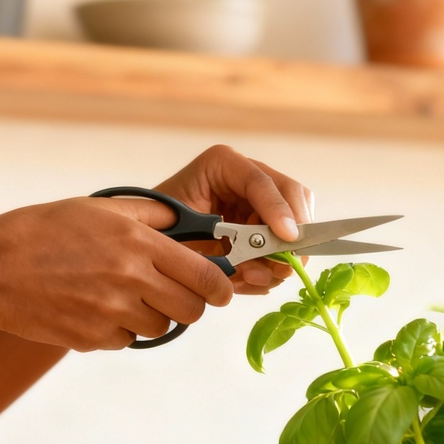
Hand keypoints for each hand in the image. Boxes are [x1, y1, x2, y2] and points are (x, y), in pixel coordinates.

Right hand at [0, 197, 233, 350]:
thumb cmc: (42, 231)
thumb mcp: (99, 208)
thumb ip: (151, 215)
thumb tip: (189, 221)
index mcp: (137, 242)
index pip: (206, 274)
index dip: (221, 286)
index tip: (223, 290)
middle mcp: (130, 278)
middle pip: (192, 309)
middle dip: (192, 304)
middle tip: (178, 295)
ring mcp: (111, 312)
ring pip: (161, 327)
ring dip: (154, 316)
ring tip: (124, 295)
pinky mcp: (93, 338)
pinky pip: (128, 340)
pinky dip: (121, 330)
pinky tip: (96, 308)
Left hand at [154, 145, 314, 294]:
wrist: (147, 244)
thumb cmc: (155, 230)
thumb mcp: (178, 232)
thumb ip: (216, 243)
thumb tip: (257, 263)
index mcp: (222, 165)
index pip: (261, 181)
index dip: (278, 209)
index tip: (286, 237)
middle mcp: (246, 177)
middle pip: (292, 196)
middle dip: (289, 236)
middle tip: (280, 266)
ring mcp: (258, 202)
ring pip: (296, 223)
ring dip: (279, 258)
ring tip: (251, 277)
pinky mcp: (263, 228)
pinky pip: (284, 248)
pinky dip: (271, 269)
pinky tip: (247, 278)